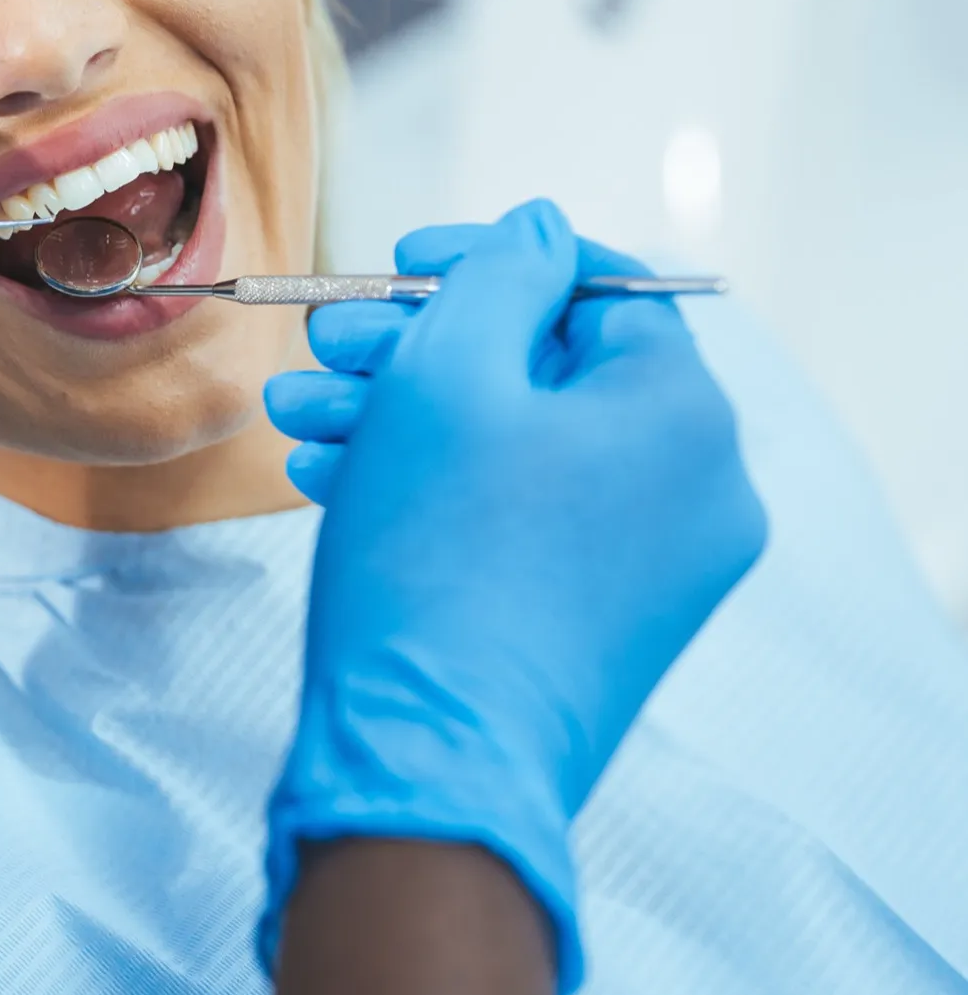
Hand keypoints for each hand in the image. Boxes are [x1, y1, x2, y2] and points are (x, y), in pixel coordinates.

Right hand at [258, 200, 764, 991]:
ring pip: (521, 447)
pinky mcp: (600, 623)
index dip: (488, 259)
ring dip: (405, 418)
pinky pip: (521, 517)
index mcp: (683, 415)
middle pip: (549, 369)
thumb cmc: (435, 562)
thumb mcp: (446, 375)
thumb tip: (539, 233)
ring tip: (296, 420)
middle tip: (325, 347)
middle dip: (418, 350)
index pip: (597, 287)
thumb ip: (498, 277)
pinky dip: (436, 486)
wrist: (429, 762)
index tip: (398, 264)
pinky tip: (333, 480)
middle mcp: (696, 490)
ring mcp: (654, 568)